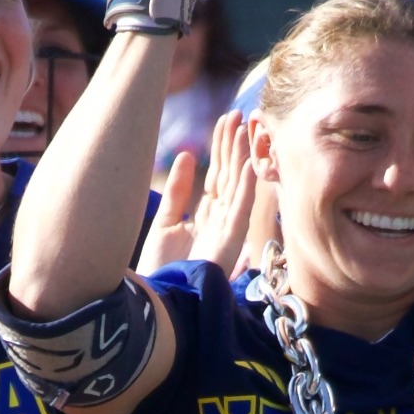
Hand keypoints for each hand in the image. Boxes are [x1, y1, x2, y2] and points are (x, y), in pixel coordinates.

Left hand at [138, 112, 255, 275]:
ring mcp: (229, 229)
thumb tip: (184, 155)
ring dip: (243, 157)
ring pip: (239, 185)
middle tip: (238, 114)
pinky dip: (248, 186)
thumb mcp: (164, 222)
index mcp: (207, 215)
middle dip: (234, 145)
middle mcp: (221, 219)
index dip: (222, 148)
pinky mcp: (232, 241)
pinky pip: (242, 208)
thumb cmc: (162, 268)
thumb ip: (177, 191)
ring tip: (245, 129)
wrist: (161, 299)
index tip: (226, 121)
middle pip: (231, 175)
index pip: (218, 174)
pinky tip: (251, 164)